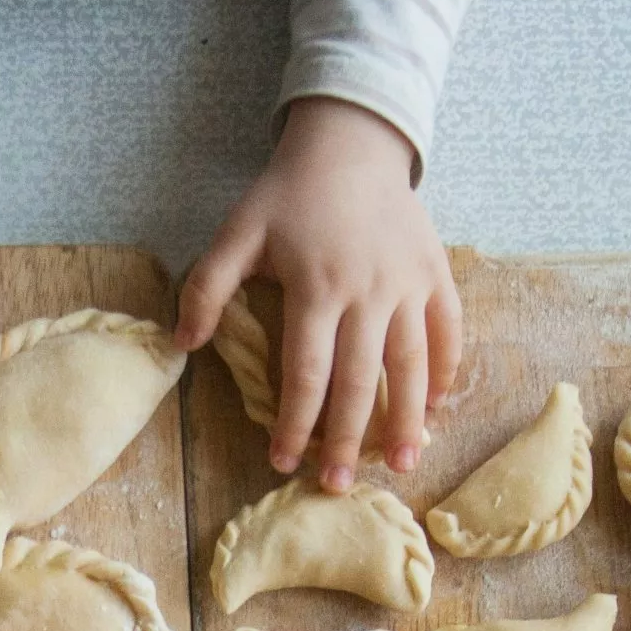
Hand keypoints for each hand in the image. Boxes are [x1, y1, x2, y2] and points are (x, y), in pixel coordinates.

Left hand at [175, 97, 461, 492]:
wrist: (351, 145)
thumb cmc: (286, 195)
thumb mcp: (235, 233)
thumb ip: (206, 289)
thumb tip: (182, 345)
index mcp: (317, 288)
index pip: (305, 373)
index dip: (294, 422)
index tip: (282, 461)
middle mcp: (368, 294)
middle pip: (360, 382)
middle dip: (347, 439)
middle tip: (337, 485)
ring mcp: (409, 286)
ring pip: (413, 366)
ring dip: (407, 420)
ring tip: (400, 465)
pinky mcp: (437, 275)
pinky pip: (448, 333)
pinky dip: (445, 374)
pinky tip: (435, 410)